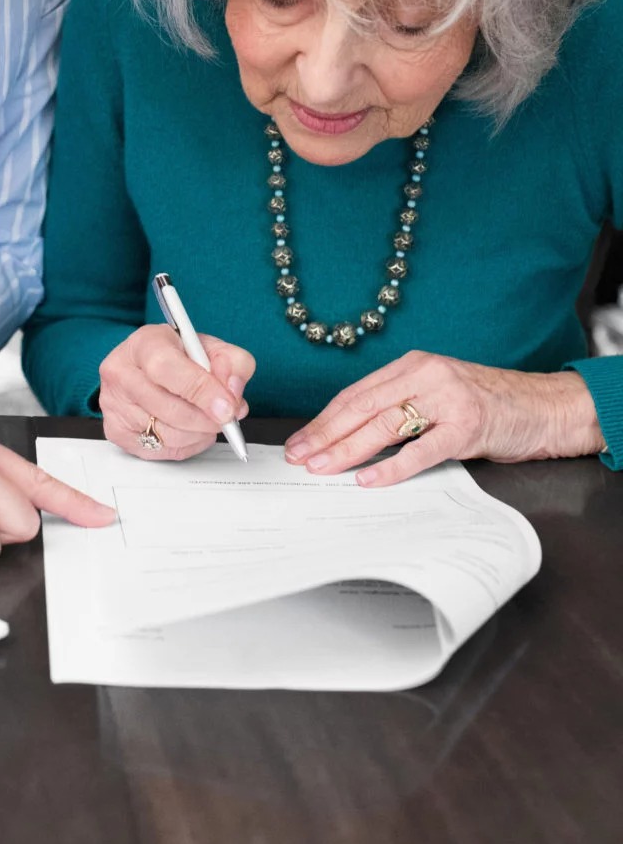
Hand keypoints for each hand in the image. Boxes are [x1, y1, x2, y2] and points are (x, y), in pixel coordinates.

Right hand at [98, 324, 254, 460]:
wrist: (148, 365)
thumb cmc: (177, 355)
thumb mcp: (210, 347)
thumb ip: (232, 362)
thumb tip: (233, 393)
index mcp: (143, 343)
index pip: (168, 369)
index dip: (201, 391)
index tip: (227, 407)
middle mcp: (121, 372)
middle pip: (168, 408)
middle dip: (206, 419)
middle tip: (226, 417)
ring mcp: (113, 404)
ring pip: (166, 434)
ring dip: (198, 433)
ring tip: (207, 419)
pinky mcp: (116, 431)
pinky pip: (160, 450)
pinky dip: (185, 444)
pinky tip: (190, 428)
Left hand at [284, 351, 605, 486]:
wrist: (544, 406)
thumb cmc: (488, 403)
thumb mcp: (437, 393)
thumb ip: (400, 405)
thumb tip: (349, 436)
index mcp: (412, 365)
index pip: (356, 393)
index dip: (324, 419)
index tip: (300, 441)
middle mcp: (425, 374)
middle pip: (362, 407)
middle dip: (326, 435)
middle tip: (299, 458)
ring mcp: (447, 398)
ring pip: (384, 425)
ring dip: (347, 450)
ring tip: (322, 468)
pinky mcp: (467, 425)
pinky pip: (420, 450)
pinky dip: (391, 467)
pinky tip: (367, 479)